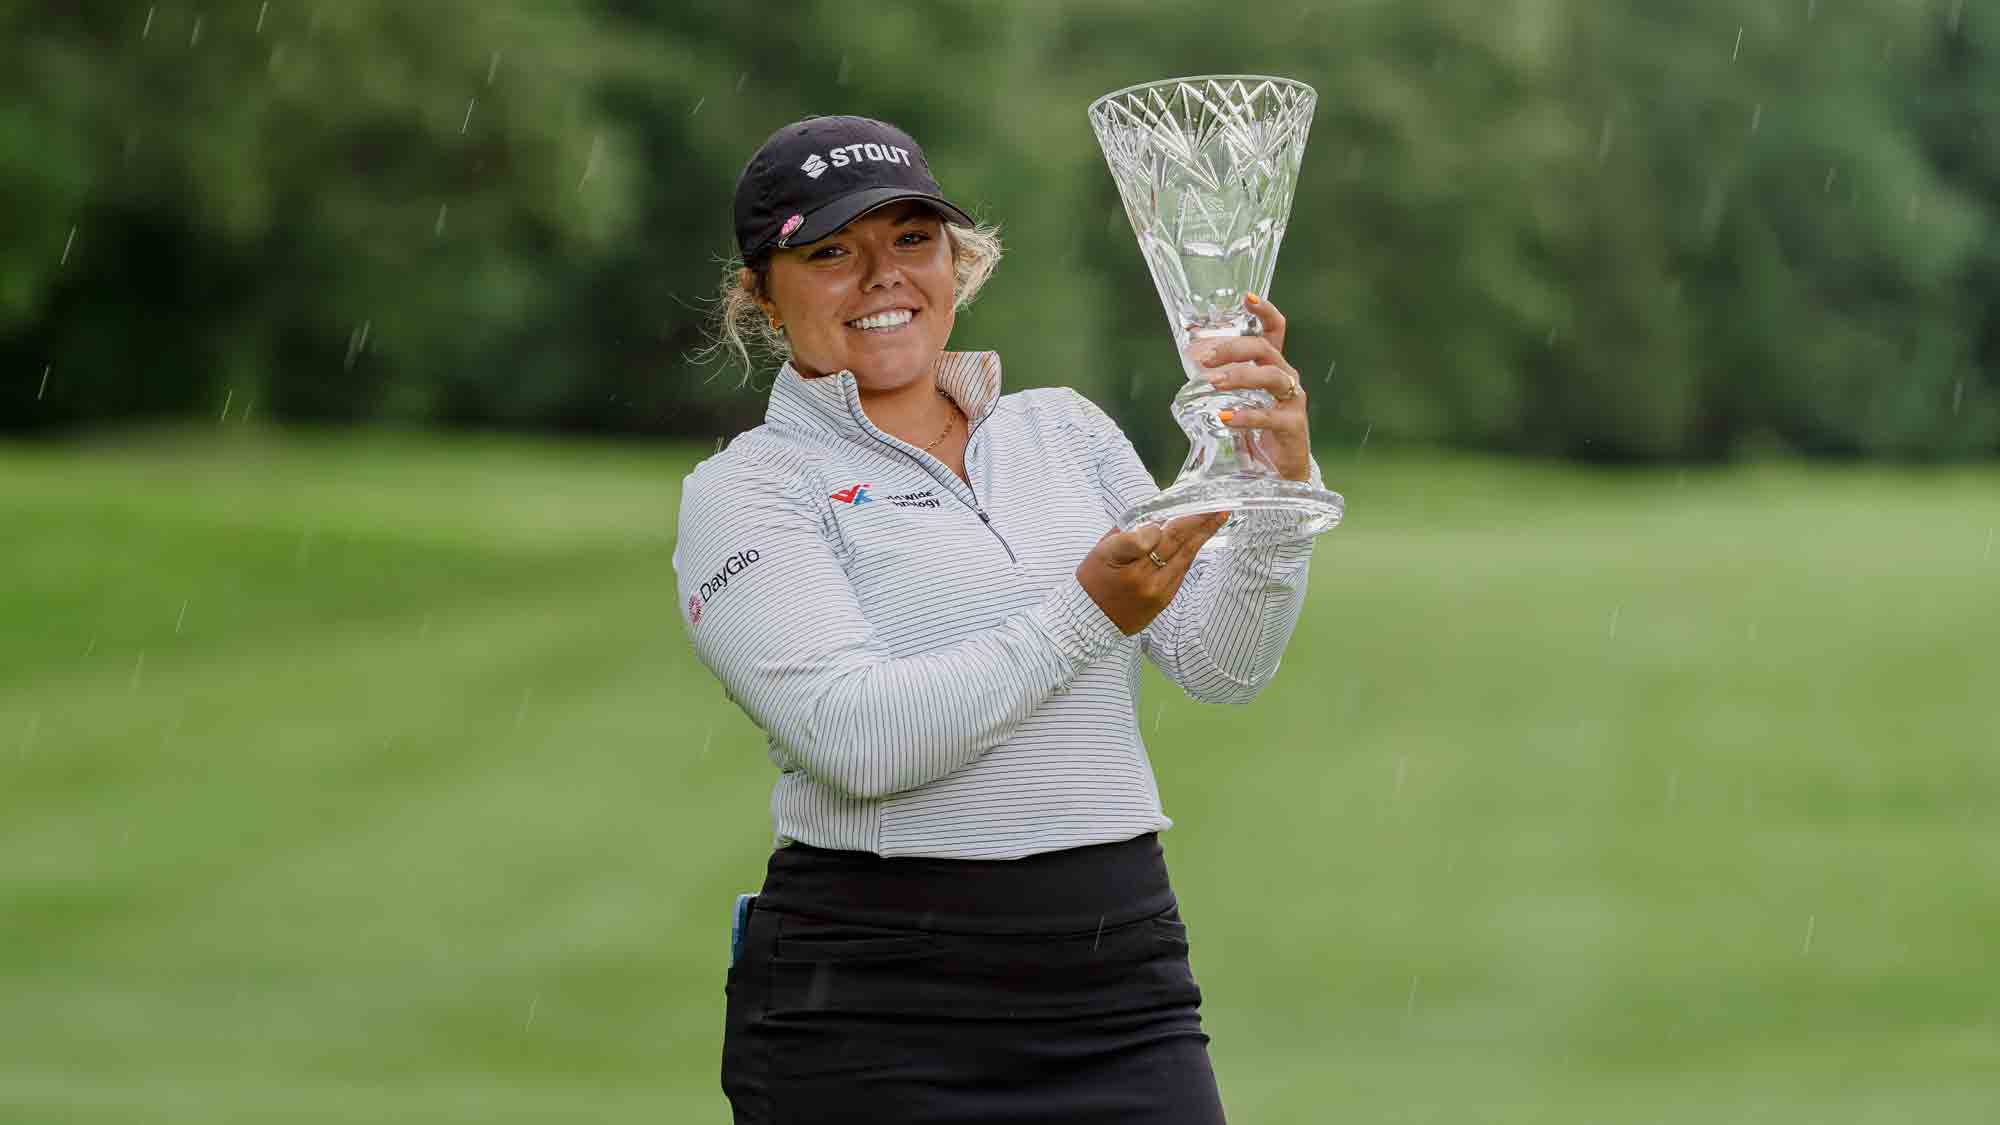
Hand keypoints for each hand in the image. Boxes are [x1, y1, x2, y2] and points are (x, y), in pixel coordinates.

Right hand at [1075, 512, 1230, 634]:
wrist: (1092, 620)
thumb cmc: (1094, 579)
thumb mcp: (1100, 550)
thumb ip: (1128, 533)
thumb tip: (1156, 518)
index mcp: (1117, 559)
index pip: (1143, 537)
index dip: (1156, 526)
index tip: (1162, 516)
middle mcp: (1139, 577)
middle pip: (1173, 543)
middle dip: (1197, 521)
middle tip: (1216, 504)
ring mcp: (1155, 590)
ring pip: (1185, 556)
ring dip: (1203, 534)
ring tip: (1219, 516)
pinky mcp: (1164, 599)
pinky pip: (1182, 570)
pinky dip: (1191, 552)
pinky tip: (1201, 538)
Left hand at [1188, 293, 1312, 481]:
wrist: (1281, 472)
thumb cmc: (1259, 431)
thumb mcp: (1241, 399)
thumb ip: (1222, 379)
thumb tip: (1191, 360)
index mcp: (1274, 367)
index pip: (1275, 331)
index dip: (1265, 312)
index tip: (1247, 297)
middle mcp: (1287, 378)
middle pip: (1266, 350)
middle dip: (1234, 348)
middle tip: (1205, 358)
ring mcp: (1293, 402)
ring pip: (1271, 376)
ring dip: (1240, 376)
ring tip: (1214, 383)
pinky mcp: (1292, 426)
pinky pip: (1269, 416)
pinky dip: (1246, 415)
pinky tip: (1225, 417)